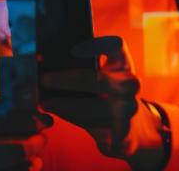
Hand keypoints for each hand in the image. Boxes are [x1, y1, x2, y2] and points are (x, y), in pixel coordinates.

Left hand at [39, 36, 165, 168]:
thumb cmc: (112, 96)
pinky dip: (70, 119)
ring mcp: (128, 111)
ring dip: (62, 104)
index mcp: (125, 66)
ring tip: (44, 102)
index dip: (95, 45)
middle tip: (44, 80)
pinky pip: (90, 126)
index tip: (73, 50)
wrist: (134, 129)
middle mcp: (130, 86)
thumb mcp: (110, 76)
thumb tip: (54, 58)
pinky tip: (56, 116)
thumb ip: (91, 63)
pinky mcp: (119, 133)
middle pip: (95, 78)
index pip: (116, 46)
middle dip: (65, 79)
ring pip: (89, 106)